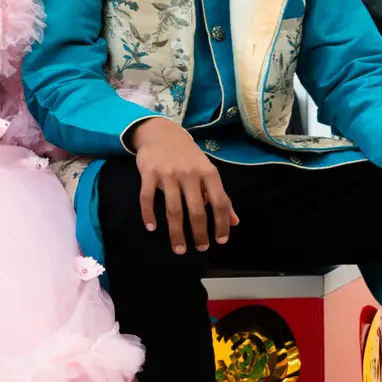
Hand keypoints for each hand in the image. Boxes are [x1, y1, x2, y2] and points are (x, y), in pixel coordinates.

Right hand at [131, 117, 237, 253]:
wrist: (161, 132)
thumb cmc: (188, 156)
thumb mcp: (208, 171)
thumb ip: (220, 197)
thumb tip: (234, 222)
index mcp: (208, 173)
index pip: (219, 203)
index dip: (221, 224)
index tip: (220, 241)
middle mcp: (189, 174)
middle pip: (196, 210)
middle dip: (199, 233)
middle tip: (200, 248)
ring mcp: (168, 173)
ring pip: (173, 209)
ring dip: (176, 232)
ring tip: (179, 248)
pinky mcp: (149, 172)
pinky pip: (147, 198)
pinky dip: (148, 215)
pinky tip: (151, 228)